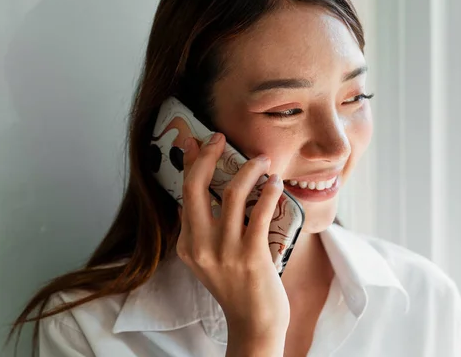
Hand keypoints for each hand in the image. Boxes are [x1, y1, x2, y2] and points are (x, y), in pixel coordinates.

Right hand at [177, 132, 289, 342]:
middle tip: (219, 137)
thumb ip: (199, 231)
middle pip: (197, 186)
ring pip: (233, 193)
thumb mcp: (206, 261)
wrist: (254, 323)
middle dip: (207, 154)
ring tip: (262, 160)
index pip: (185, 193)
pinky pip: (260, 212)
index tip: (195, 141)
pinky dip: (269, 191)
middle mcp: (200, 245)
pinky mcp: (251, 256)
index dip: (190, 163)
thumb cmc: (236, 288)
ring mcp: (225, 251)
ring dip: (249, 169)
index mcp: (187, 244)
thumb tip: (196, 197)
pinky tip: (276, 182)